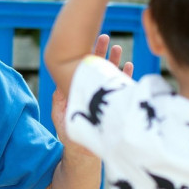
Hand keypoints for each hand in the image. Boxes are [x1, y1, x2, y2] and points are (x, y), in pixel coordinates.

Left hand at [51, 34, 132, 154]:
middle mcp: (90, 90)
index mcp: (77, 88)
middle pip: (95, 67)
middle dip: (100, 52)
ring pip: (108, 74)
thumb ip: (59, 98)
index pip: (81, 67)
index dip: (85, 54)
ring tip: (118, 47)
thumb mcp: (60, 113)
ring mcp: (102, 96)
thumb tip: (60, 83)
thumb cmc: (69, 133)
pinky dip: (123, 77)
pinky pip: (119, 88)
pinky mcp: (112, 104)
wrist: (82, 150)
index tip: (88, 42)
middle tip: (105, 38)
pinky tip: (128, 66)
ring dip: (113, 61)